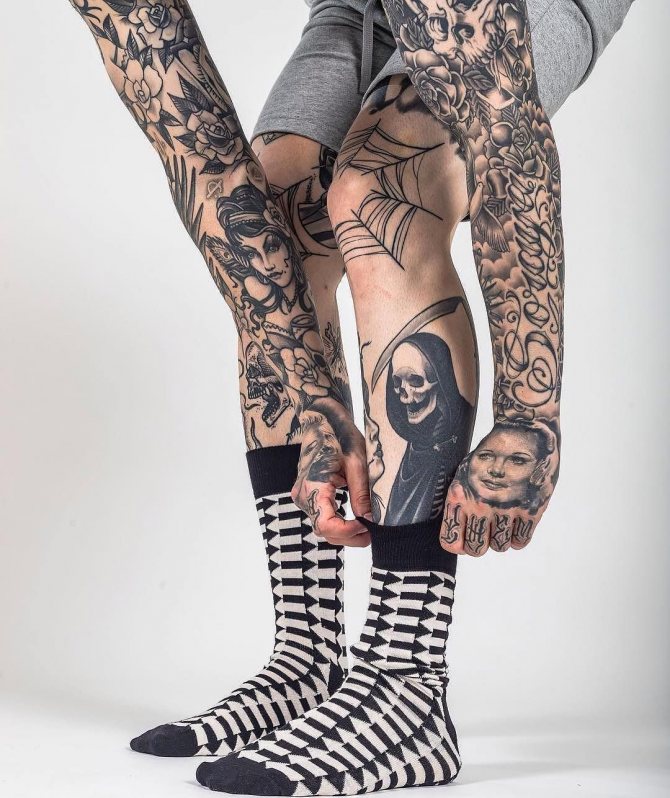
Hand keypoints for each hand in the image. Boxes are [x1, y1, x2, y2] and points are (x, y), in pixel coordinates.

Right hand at [291, 398, 371, 546]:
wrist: (323, 421)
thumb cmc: (339, 436)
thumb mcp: (357, 463)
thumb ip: (361, 494)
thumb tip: (370, 520)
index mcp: (313, 486)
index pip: (326, 525)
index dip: (348, 532)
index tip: (367, 527)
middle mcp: (303, 495)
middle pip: (324, 530)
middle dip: (350, 536)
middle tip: (373, 532)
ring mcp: (303, 496)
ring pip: (323, 526)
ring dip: (344, 531)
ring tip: (366, 526)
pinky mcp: (308, 495)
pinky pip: (322, 516)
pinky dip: (338, 522)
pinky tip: (355, 518)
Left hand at [440, 420, 559, 556]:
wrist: (521, 433)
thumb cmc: (492, 452)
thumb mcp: (464, 472)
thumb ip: (461, 500)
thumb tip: (458, 531)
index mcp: (460, 496)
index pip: (451, 539)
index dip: (457, 543)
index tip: (463, 540)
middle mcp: (481, 505)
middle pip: (476, 549)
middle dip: (479, 545)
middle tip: (485, 534)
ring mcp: (507, 508)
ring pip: (500, 546)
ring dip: (501, 539)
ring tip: (503, 523)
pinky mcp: (530, 509)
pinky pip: (521, 540)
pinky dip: (519, 536)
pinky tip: (517, 523)